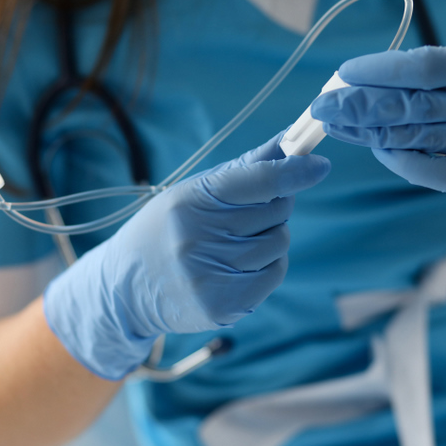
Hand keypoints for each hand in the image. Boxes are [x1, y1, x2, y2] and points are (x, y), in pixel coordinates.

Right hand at [43, 134, 330, 379]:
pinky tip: (241, 266)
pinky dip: (268, 266)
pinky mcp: (223, 305)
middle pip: (276, 212)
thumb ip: (246, 169)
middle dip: (274, 207)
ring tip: (236, 243)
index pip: (257, 180)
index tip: (318, 165)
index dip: (293, 172)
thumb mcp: (194, 192)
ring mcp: (210, 275)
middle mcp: (198, 238)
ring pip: (279, 243)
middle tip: (248, 214)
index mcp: (191, 201)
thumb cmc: (168, 229)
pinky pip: (275, 274)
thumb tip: (291, 141)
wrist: (126, 288)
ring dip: (270, 239)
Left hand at [311, 43, 445, 194]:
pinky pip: (437, 175)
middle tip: (324, 106)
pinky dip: (403, 162)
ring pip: (421, 140)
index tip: (345, 74)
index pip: (427, 67)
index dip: (381, 71)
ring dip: (372, 134)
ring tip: (338, 125)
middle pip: (417, 107)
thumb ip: (437, 73)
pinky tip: (378, 150)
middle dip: (363, 108)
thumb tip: (367, 82)